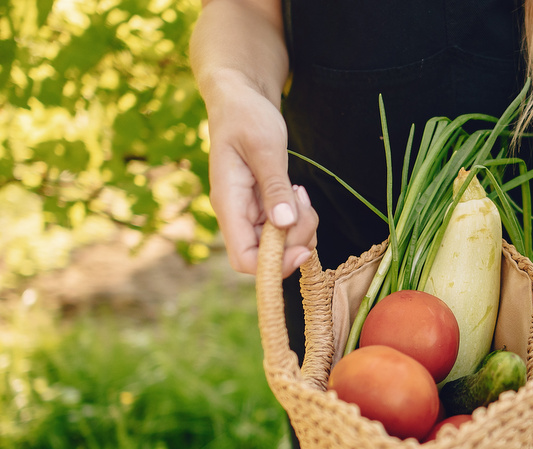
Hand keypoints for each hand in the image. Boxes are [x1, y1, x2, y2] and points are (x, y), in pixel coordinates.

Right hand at [205, 78, 317, 276]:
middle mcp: (237, 214)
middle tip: (304, 203)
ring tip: (300, 192)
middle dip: (295, 240)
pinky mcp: (262, 207)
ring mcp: (249, 213)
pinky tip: (298, 193)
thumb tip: (284, 223)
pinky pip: (284, 227)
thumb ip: (274, 186)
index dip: (274, 265)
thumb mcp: (264, 147)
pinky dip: (298, 218)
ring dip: (300, 227)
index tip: (302, 248)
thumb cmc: (246, 116)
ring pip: (279, 243)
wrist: (240, 98)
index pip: (243, 258)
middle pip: (267, 255)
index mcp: (228, 203)